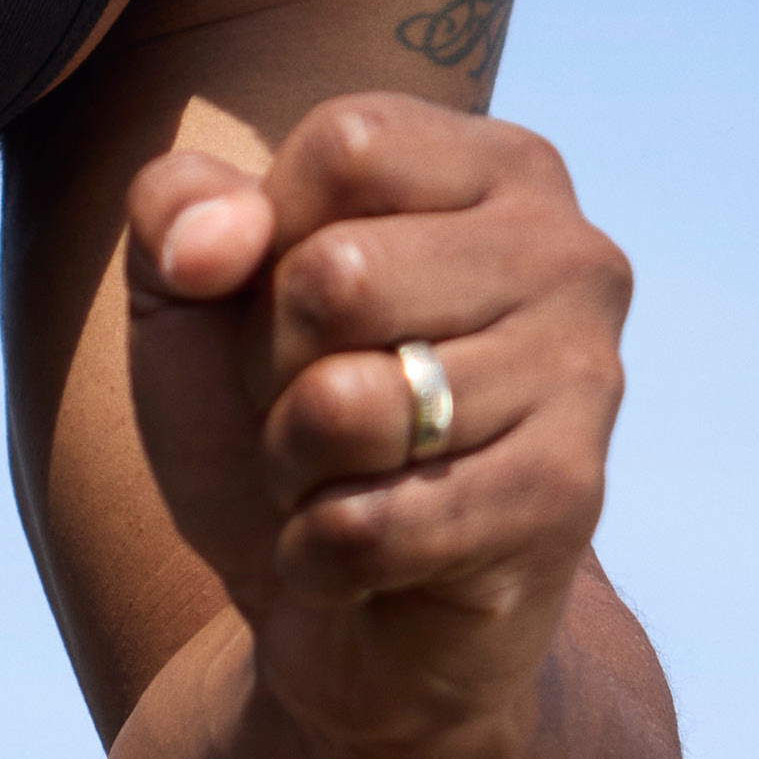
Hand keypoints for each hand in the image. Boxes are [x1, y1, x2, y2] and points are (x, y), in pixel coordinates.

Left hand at [119, 95, 629, 753]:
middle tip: (310, 409)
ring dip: (294, 465)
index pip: (345, 145)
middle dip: (271, 367)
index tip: (285, 303)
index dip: (263, 241)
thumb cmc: (277, 417)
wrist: (342, 612)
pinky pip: (369, 523)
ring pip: (347, 406)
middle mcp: (569, 254)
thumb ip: (173, 210)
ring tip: (338, 476)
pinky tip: (353, 556)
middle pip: (337, 275)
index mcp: (495, 169)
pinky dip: (317, 555)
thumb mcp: (188, 294)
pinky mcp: (565, 502)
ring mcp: (584, 378)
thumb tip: (218, 241)